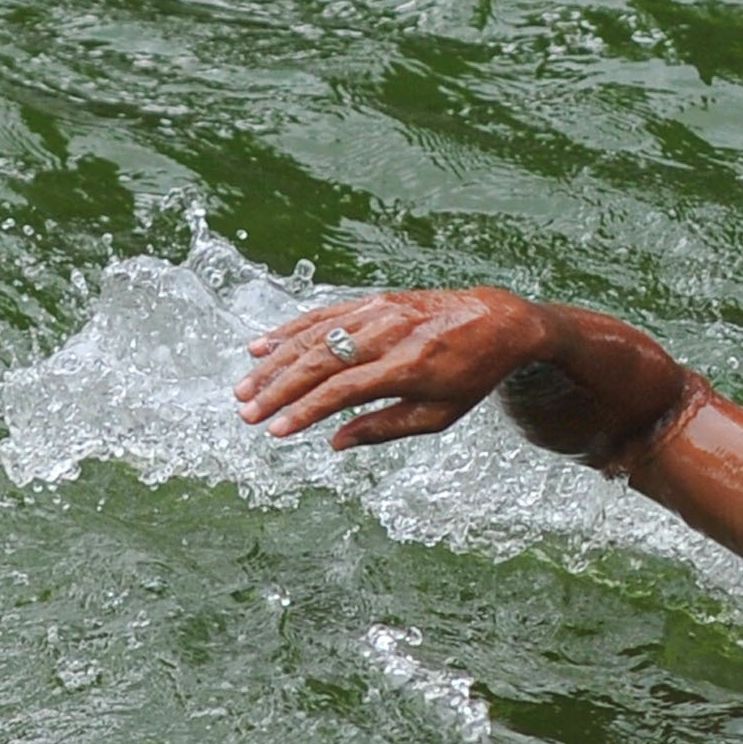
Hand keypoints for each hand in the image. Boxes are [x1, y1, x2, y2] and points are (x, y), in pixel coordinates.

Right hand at [232, 288, 548, 451]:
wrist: (497, 321)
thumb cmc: (471, 375)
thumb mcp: (438, 415)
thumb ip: (384, 428)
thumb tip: (334, 443)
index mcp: (408, 367)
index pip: (343, 390)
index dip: (304, 411)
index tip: (275, 429)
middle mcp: (389, 333)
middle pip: (320, 361)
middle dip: (278, 389)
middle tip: (246, 411)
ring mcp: (379, 312)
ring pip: (315, 335)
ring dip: (275, 362)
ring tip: (245, 385)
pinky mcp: (374, 300)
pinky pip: (325, 314)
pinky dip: (291, 330)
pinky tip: (263, 346)